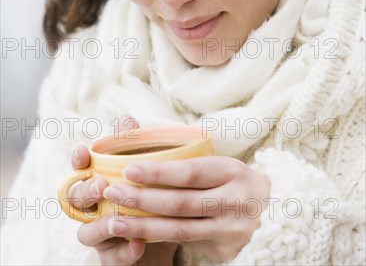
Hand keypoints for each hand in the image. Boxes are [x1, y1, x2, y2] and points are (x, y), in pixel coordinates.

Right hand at [68, 116, 178, 264]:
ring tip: (117, 220)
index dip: (78, 161)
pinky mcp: (112, 259)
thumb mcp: (146, 171)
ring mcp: (100, 236)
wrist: (168, 237)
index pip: (80, 170)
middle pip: (76, 200)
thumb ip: (133, 147)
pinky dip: (124, 251)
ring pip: (86, 233)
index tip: (83, 151)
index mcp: (99, 183)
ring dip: (101, 225)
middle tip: (101, 184)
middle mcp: (94, 209)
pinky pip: (112, 258)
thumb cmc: (151, 197)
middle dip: (86, 191)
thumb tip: (125, 119)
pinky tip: (138, 243)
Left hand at [100, 156, 270, 262]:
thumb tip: (142, 158)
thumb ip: (190, 164)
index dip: (158, 172)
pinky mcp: (226, 250)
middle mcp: (235, 202)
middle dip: (141, 199)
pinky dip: (159, 238)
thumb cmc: (236, 182)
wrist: (276, 214)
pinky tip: (137, 234)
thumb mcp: (222, 165)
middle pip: (181, 203)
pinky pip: (187, 244)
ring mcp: (232, 230)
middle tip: (112, 192)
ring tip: (115, 219)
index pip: (190, 172)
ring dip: (143, 225)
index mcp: (232, 172)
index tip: (128, 169)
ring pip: (180, 229)